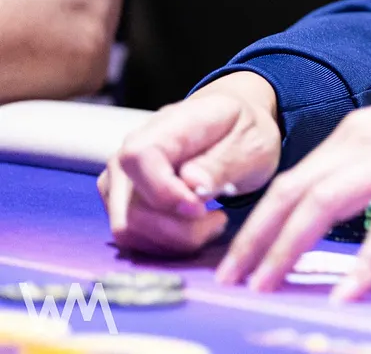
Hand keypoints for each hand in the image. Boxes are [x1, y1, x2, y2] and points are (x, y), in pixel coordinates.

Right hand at [100, 71, 281, 254]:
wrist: (230, 131)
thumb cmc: (242, 133)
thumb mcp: (252, 142)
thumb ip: (223, 162)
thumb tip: (191, 183)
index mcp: (165, 127)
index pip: (138, 157)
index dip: (164, 191)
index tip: (201, 209)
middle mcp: (129, 153)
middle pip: (131, 209)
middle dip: (179, 230)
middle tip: (219, 220)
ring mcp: (118, 181)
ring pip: (127, 231)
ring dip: (174, 241)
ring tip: (211, 223)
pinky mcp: (119, 205)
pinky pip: (131, 239)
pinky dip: (164, 245)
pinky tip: (194, 229)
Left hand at [216, 51, 370, 300]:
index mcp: (363, 131)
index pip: (295, 178)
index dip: (261, 220)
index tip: (236, 256)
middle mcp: (370, 137)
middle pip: (294, 192)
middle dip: (256, 239)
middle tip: (230, 280)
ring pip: (323, 205)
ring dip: (287, 249)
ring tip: (265, 286)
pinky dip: (365, 262)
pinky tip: (348, 290)